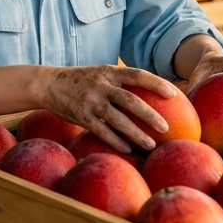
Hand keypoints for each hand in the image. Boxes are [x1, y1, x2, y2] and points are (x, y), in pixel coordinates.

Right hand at [40, 65, 179, 152]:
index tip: (173, 94)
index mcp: (109, 72)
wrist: (49, 84)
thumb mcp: (101, 74)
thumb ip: (120, 82)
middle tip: (165, 127)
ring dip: (136, 133)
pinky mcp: (80, 116)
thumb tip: (150, 93)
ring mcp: (90, 101)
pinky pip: (101, 131)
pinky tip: (128, 150)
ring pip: (117, 119)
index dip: (156, 83)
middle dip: (149, 115)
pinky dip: (116, 141)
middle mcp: (101, 85)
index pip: (137, 75)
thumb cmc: (82, 81)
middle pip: (130, 100)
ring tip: (151, 144)